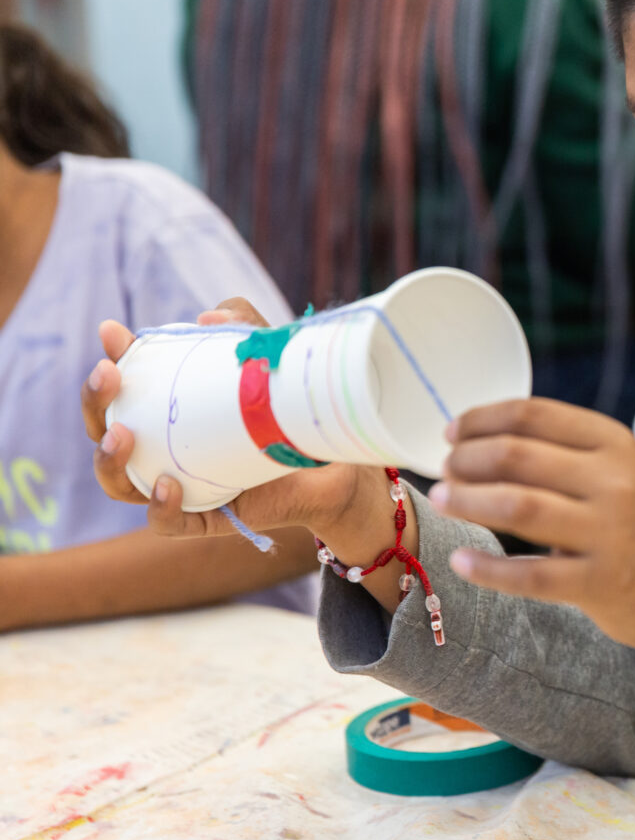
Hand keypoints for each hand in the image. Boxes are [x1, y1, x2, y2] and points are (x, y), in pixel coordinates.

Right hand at [82, 298, 368, 537]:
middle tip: (108, 377)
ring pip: (121, 483)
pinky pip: (168, 523)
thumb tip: (209, 316)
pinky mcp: (205, 518)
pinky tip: (167, 485)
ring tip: (122, 437)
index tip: (114, 334)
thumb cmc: (286, 408)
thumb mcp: (265, 360)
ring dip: (108, 460)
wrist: (333, 461)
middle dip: (96, 403)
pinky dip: (160, 507)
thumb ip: (243, 327)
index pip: (120, 390)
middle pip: (105, 432)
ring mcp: (178, 486)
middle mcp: (159, 451)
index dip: (109, 362)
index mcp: (162, 413)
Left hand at [430, 399, 634, 699]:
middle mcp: (614, 481)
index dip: (481, 419)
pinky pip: (529, 575)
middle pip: (516, 456)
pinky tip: (462, 562)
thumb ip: (569, 456)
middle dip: (465, 460)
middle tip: (443, 469)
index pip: (533, 414)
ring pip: (516, 507)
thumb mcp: (625, 473)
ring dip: (466, 501)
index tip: (451, 430)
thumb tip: (483, 442)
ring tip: (441, 500)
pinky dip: (487, 568)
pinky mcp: (601, 584)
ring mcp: (609, 533)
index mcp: (616, 443)